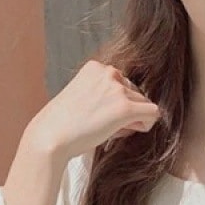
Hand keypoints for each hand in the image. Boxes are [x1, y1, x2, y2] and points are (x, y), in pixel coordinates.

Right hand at [26, 60, 162, 161]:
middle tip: (108, 127)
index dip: (118, 103)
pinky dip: (147, 124)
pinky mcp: (125, 107)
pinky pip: (153, 114)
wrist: (51, 136)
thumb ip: (108, 98)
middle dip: (128, 111)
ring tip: (111, 130)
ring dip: (134, 119)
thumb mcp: (85, 100)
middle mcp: (108, 72)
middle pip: (135, 93)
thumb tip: (139, 110)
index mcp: (95, 67)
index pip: (122, 83)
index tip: (103, 116)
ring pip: (144, 104)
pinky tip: (129, 131)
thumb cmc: (65, 125)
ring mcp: (117, 89)